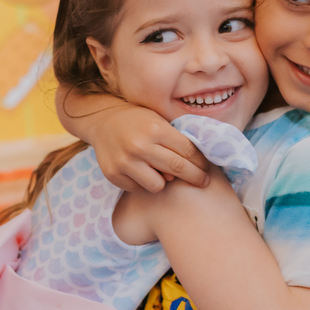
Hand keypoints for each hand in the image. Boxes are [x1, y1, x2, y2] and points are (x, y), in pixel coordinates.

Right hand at [90, 104, 210, 192]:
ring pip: (158, 185)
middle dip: (195, 177)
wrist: (102, 121)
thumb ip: (176, 139)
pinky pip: (138, 189)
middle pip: (178, 169)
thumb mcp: (158, 120)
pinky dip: (143, 183)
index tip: (208, 170)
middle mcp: (139, 146)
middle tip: (203, 181)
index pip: (187, 151)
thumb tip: (198, 165)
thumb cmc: (138, 121)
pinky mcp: (113, 174)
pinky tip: (140, 172)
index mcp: (155, 129)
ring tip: (159, 171)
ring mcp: (124, 162)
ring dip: (163, 181)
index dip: (201, 163)